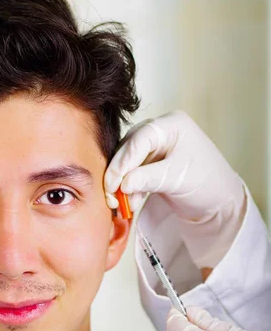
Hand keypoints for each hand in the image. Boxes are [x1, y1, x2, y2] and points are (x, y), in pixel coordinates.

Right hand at [104, 111, 246, 268]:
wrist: (220, 202)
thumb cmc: (207, 183)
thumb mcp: (177, 179)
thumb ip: (148, 178)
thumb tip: (122, 184)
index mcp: (171, 125)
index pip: (138, 140)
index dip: (122, 162)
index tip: (112, 183)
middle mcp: (160, 132)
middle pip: (128, 149)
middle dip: (119, 174)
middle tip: (111, 196)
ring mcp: (156, 147)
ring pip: (128, 162)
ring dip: (122, 184)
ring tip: (122, 204)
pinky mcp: (151, 164)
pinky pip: (133, 173)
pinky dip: (129, 188)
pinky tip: (131, 203)